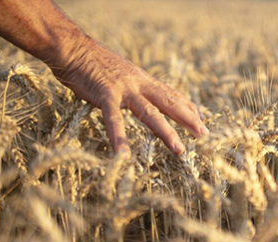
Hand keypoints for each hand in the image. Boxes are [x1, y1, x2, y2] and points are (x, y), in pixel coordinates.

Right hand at [50, 40, 207, 154]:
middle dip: (188, 118)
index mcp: (142, 79)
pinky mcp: (105, 95)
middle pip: (169, 102)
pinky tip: (124, 155)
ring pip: (150, 112)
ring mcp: (123, 89)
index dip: (187, 106)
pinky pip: (114, 119)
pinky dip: (119, 138)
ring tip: (179, 149)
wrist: (73, 49)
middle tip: (204, 134)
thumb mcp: (122, 73)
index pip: (170, 94)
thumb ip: (135, 85)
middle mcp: (138, 83)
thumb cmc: (94, 63)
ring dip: (165, 132)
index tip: (201, 119)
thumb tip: (145, 95)